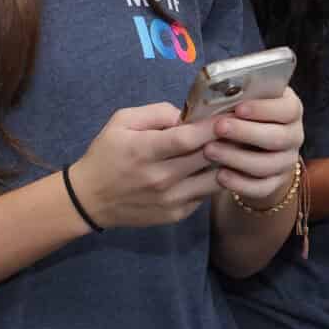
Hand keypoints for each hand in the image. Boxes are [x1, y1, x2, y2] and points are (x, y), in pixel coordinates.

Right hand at [69, 104, 219, 227]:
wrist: (90, 200)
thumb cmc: (106, 155)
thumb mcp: (122, 122)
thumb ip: (156, 113)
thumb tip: (188, 116)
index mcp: (144, 151)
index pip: (188, 138)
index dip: (213, 126)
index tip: (232, 115)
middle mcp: (160, 178)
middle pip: (208, 157)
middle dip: (227, 141)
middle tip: (238, 129)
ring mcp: (170, 200)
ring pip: (215, 180)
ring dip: (226, 163)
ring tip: (229, 149)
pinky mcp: (176, 215)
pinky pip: (206, 195)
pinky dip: (212, 180)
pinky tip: (209, 169)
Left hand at [205, 88, 304, 204]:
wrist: (253, 150)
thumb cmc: (244, 118)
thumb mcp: (246, 102)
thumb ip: (238, 97)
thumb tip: (217, 94)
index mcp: (290, 110)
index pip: (287, 109)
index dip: (264, 109)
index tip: (238, 108)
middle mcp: (294, 136)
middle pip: (277, 137)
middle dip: (245, 132)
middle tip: (219, 128)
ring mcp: (287, 161)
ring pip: (267, 164)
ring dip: (236, 157)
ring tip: (209, 150)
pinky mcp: (275, 183)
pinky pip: (261, 187)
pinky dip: (239, 183)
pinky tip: (220, 175)